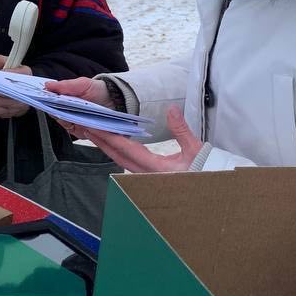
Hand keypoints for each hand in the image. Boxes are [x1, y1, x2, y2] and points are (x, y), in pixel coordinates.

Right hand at [44, 76, 113, 136]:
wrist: (118, 101)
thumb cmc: (98, 90)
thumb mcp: (83, 84)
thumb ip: (66, 85)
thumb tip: (47, 85)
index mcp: (64, 98)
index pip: (50, 101)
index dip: (45, 100)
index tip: (42, 98)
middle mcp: (66, 111)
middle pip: (54, 113)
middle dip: (55, 109)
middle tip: (57, 105)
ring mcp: (73, 122)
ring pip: (63, 122)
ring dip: (65, 118)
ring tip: (71, 113)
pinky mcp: (80, 132)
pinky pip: (73, 131)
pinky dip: (75, 126)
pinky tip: (79, 121)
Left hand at [71, 106, 203, 173]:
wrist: (211, 187)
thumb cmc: (205, 170)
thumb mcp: (195, 148)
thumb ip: (181, 129)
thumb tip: (171, 109)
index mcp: (156, 168)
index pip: (127, 150)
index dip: (110, 137)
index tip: (95, 127)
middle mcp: (147, 175)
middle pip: (117, 156)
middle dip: (100, 141)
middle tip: (84, 126)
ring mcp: (146, 177)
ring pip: (120, 160)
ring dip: (106, 146)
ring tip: (93, 132)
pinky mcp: (148, 176)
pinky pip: (127, 163)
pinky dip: (116, 151)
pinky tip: (111, 143)